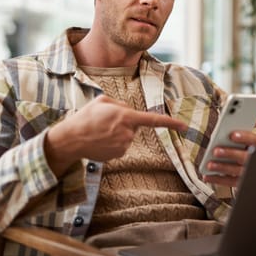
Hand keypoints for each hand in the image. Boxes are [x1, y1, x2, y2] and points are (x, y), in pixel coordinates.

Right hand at [44, 95, 186, 176]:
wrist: (71, 139)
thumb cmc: (85, 117)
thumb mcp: (102, 101)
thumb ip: (120, 104)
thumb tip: (128, 111)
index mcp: (126, 116)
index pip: (153, 120)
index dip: (171, 123)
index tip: (184, 126)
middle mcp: (128, 132)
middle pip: (134, 125)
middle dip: (124, 121)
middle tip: (105, 121)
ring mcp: (123, 145)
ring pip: (127, 136)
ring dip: (117, 132)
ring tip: (100, 130)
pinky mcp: (118, 155)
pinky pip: (121, 145)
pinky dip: (113, 142)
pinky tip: (100, 140)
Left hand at [202, 130, 255, 186]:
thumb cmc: (249, 149)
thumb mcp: (248, 143)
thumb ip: (238, 139)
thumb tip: (219, 137)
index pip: (255, 140)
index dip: (245, 137)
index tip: (232, 135)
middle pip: (246, 157)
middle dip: (230, 154)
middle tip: (216, 151)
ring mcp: (252, 173)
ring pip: (238, 171)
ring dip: (222, 168)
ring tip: (209, 165)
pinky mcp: (244, 183)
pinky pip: (231, 182)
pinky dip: (218, 180)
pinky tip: (207, 176)